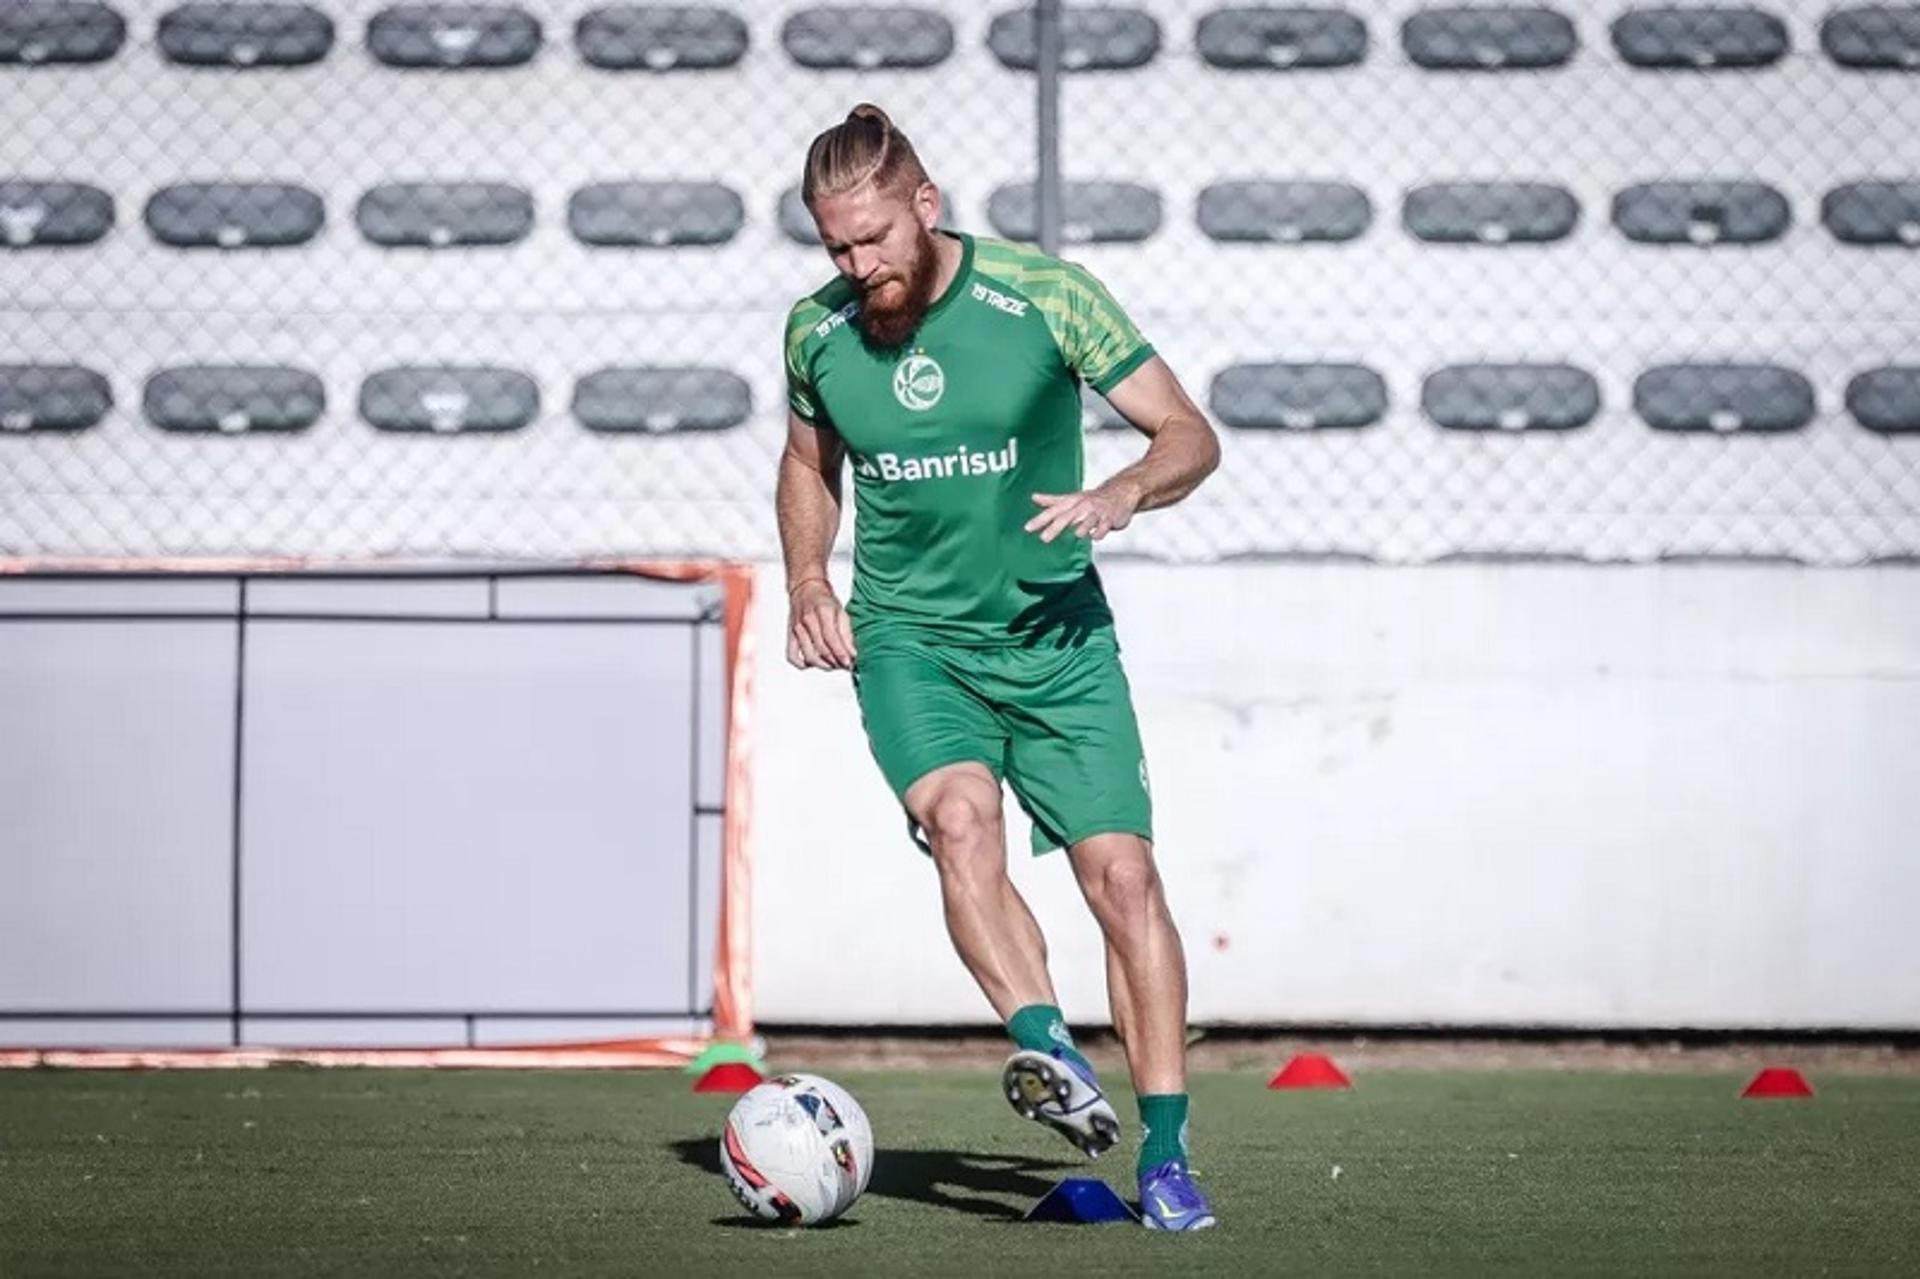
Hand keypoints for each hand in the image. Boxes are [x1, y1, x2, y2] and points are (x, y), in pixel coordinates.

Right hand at [786, 579, 856, 670]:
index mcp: (822, 612)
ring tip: (832, 665)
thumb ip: (847, 634)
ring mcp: (797, 629)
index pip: (831, 638)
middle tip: (843, 665)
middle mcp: (808, 621)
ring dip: (822, 665)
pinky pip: (792, 655)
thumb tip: (852, 653)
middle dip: (834, 661)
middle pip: (821, 649)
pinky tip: (812, 663)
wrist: (805, 588)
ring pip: (809, 655)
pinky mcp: (790, 635)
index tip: (849, 663)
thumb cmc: (823, 599)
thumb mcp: (841, 612)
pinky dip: (802, 664)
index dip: (841, 653)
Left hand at [1024, 483, 1138, 543]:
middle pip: (1067, 517)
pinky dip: (1099, 532)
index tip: (1027, 528)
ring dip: (1082, 527)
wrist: (1121, 492)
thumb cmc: (1093, 498)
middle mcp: (1083, 506)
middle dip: (1055, 528)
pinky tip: (1095, 536)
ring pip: (1088, 520)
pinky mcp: (1110, 519)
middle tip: (1044, 539)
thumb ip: (1052, 500)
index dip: (1040, 520)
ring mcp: (1097, 512)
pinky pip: (1104, 527)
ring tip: (1077, 534)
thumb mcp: (1072, 498)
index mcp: (1072, 502)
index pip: (1053, 511)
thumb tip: (1034, 497)